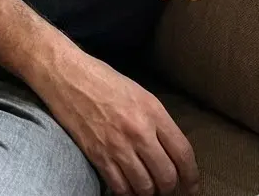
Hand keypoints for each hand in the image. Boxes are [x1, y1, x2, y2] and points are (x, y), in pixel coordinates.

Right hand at [39, 49, 198, 195]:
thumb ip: (156, 121)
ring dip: (149, 193)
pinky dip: (127, 193)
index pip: (183, 154)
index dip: (191, 177)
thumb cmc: (102, 79)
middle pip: (167, 176)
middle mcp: (139, 130)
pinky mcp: (98, 155)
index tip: (191, 186)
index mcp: (152, 111)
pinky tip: (128, 187)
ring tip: (147, 187)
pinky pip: (120, 188)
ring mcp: (117, 145)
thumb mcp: (138, 93)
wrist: (66, 74)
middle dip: (170, 188)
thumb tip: (171, 151)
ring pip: (145, 188)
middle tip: (166, 188)